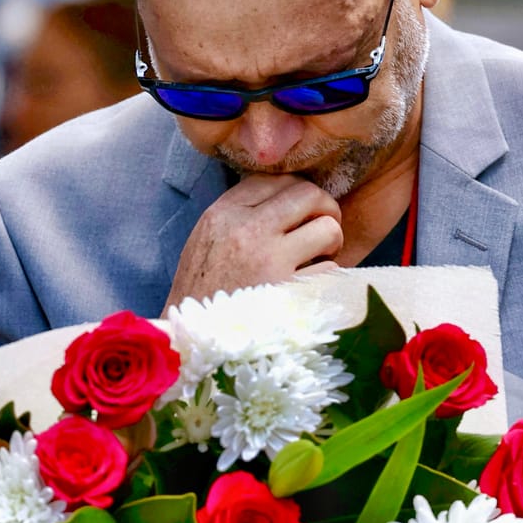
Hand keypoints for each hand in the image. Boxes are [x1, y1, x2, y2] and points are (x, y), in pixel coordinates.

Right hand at [166, 174, 341, 306]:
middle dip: (325, 210)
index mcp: (222, 214)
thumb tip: (281, 199)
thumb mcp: (206, 243)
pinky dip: (327, 279)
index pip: (274, 179)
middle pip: (308, 194)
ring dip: (331, 243)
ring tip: (319, 259)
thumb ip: (238, 217)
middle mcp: (246, 229)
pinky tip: (312, 288)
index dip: (296, 191)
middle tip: (322, 232)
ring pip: (327, 228)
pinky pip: (330, 270)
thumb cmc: (201, 296)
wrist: (191, 343)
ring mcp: (269, 260)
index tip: (300, 211)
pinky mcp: (289, 292)